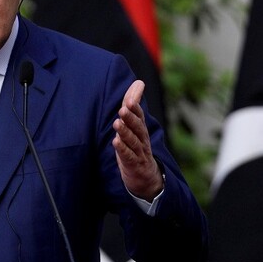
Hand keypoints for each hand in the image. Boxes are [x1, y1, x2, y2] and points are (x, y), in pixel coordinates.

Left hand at [112, 80, 163, 201]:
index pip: (140, 117)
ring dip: (125, 132)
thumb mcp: (135, 126)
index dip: (135, 108)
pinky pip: (128, 157)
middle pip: (138, 128)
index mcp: (141, 130)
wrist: (146, 179)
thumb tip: (138, 82)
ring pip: (133, 142)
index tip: (129, 99)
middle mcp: (142, 140)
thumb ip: (134, 105)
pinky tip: (116, 142)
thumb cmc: (137, 147)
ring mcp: (139, 153)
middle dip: (131, 118)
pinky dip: (123, 149)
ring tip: (117, 123)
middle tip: (123, 108)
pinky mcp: (134, 165)